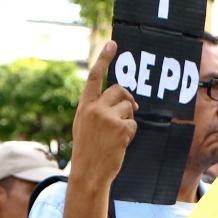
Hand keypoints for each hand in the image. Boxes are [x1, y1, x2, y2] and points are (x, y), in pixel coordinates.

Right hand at [69, 41, 136, 189]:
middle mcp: (95, 109)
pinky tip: (120, 144)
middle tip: (130, 109)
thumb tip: (124, 99)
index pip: (94, 78)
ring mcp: (108, 118)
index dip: (103, 60)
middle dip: (127, 99)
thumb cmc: (87, 150)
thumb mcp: (84, 125)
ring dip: (128, 120)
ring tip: (116, 136)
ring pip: (129, 107)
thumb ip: (96, 109)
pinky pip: (134, 124)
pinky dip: (130, 133)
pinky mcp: (120, 128)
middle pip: (119, 90)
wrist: (88, 173)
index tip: (112, 44)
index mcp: (84, 107)